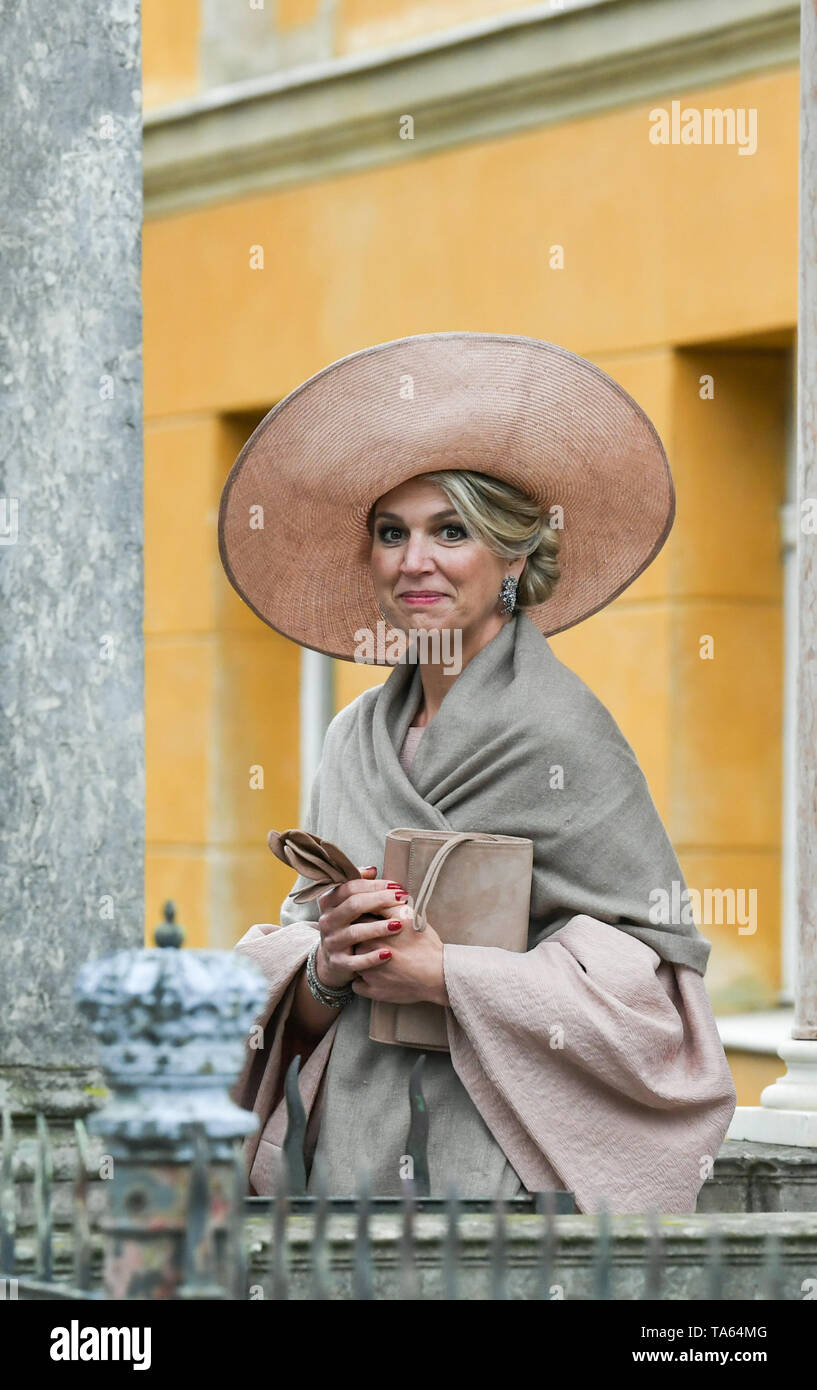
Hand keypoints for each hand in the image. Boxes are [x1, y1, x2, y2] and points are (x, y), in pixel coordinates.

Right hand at [313, 866, 411, 988]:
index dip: (375, 885)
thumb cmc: (347, 926)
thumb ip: (359, 886)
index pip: (350, 887)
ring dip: (379, 928)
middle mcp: (327, 921)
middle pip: (354, 905)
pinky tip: (389, 954)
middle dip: (380, 900)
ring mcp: (331, 942)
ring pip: (355, 932)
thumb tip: (373, 870)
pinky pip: (356, 961)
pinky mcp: (338, 963)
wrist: (332, 961)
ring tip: (399, 925)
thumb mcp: (347, 905)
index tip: (396, 886)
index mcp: (329, 902)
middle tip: (402, 899)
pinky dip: (372, 958)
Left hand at [351, 901, 447, 1006]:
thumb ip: (387, 904)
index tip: (375, 924)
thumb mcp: (407, 916)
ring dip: (360, 960)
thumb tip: (376, 895)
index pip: (358, 920)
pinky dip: (364, 982)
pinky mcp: (371, 991)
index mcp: (370, 931)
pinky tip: (375, 977)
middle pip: (354, 941)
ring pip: (354, 963)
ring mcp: (366, 973)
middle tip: (379, 942)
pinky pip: (357, 985)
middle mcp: (363, 952)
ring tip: (378, 959)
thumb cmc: (425, 945)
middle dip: (362, 940)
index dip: (367, 921)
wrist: (437, 974)